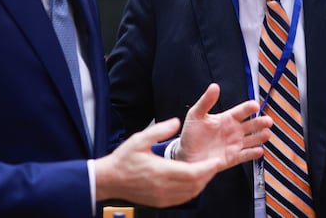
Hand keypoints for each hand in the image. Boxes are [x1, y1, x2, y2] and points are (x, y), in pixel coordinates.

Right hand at [94, 118, 221, 206]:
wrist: (109, 180)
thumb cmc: (123, 159)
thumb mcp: (140, 138)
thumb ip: (160, 130)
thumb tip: (176, 122)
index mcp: (160, 171)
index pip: (191, 173)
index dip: (207, 168)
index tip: (216, 161)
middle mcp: (163, 187)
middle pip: (194, 184)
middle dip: (208, 175)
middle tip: (215, 164)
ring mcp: (162, 197)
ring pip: (190, 193)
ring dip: (201, 183)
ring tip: (207, 171)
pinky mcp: (160, 202)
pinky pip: (182, 199)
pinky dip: (192, 191)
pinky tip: (194, 181)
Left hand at [176, 83, 271, 169]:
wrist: (185, 155)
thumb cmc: (191, 134)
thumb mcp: (196, 114)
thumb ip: (206, 101)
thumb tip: (214, 86)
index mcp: (226, 119)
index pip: (241, 111)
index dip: (248, 108)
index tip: (255, 105)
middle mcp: (233, 131)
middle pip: (251, 125)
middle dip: (260, 123)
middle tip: (267, 121)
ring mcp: (234, 145)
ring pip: (252, 140)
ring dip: (260, 137)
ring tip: (267, 134)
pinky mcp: (232, 158)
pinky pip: (245, 156)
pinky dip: (252, 154)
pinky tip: (259, 151)